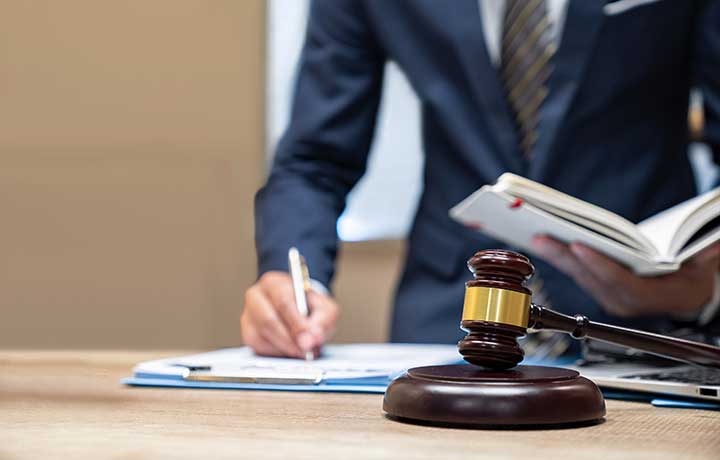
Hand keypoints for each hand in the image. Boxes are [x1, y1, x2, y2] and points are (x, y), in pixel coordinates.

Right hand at [240, 271, 338, 357]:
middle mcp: (256, 297)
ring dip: (285, 349)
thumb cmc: (309, 307)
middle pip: (268, 321)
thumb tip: (311, 340)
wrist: (299, 309)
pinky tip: (290, 352)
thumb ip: (322, 321)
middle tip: (305, 352)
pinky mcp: (247, 335)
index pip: (283, 302)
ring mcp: (248, 316)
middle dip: (289, 340)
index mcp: (274, 283)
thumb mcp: (324, 308)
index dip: (296, 323)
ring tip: (303, 352)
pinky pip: (259, 349)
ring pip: (262, 338)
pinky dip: (277, 354)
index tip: (308, 340)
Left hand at [531, 236, 719, 318]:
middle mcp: (630, 303)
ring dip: (554, 256)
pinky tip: (541, 242)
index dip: (601, 266)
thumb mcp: (708, 259)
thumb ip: (707, 250)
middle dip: (564, 256)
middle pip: (592, 279)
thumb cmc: (698, 270)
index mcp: (658, 296)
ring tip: (533, 235)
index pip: (624, 284)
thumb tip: (714, 241)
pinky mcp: (599, 290)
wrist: (690, 290)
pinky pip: (576, 274)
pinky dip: (558, 257)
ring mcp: (612, 299)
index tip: (579, 246)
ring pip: (579, 276)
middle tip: (540, 236)